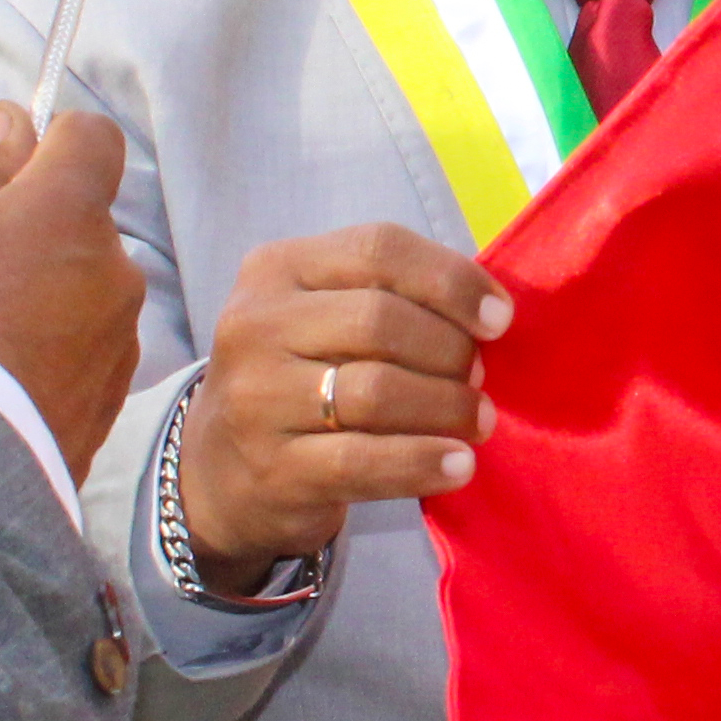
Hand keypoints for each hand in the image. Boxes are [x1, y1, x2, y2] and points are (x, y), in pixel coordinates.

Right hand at [0, 103, 139, 470]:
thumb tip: (13, 119)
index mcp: (69, 209)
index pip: (93, 137)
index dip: (55, 143)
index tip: (15, 170)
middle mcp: (115, 261)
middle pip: (85, 221)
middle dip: (42, 233)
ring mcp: (123, 328)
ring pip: (89, 286)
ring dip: (52, 294)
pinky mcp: (119, 386)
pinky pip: (90, 344)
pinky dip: (60, 349)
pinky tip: (11, 377)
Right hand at [172, 226, 505, 574]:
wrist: (220, 470)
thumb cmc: (300, 378)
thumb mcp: (324, 316)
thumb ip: (393, 297)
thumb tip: (492, 314)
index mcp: (277, 268)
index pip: (379, 250)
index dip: (451, 280)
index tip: (499, 318)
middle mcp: (256, 325)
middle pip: (381, 320)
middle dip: (450, 350)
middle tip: (479, 379)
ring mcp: (257, 399)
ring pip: (377, 392)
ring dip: (446, 407)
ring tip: (477, 422)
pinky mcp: (274, 469)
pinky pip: (365, 461)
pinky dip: (423, 462)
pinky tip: (458, 465)